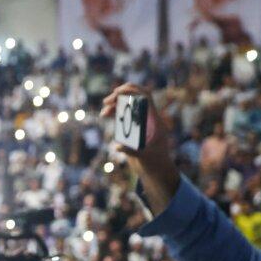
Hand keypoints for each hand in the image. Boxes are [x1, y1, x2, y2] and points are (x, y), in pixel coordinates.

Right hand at [100, 84, 178, 213]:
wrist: (156, 170)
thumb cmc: (154, 163)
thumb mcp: (145, 157)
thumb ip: (132, 151)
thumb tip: (119, 146)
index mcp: (154, 120)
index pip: (145, 97)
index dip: (132, 90)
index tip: (118, 92)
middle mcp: (147, 118)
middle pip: (134, 98)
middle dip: (120, 96)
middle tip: (107, 101)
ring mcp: (140, 122)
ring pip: (127, 106)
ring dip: (115, 105)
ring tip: (104, 112)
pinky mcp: (132, 129)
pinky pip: (123, 115)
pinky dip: (113, 113)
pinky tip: (105, 115)